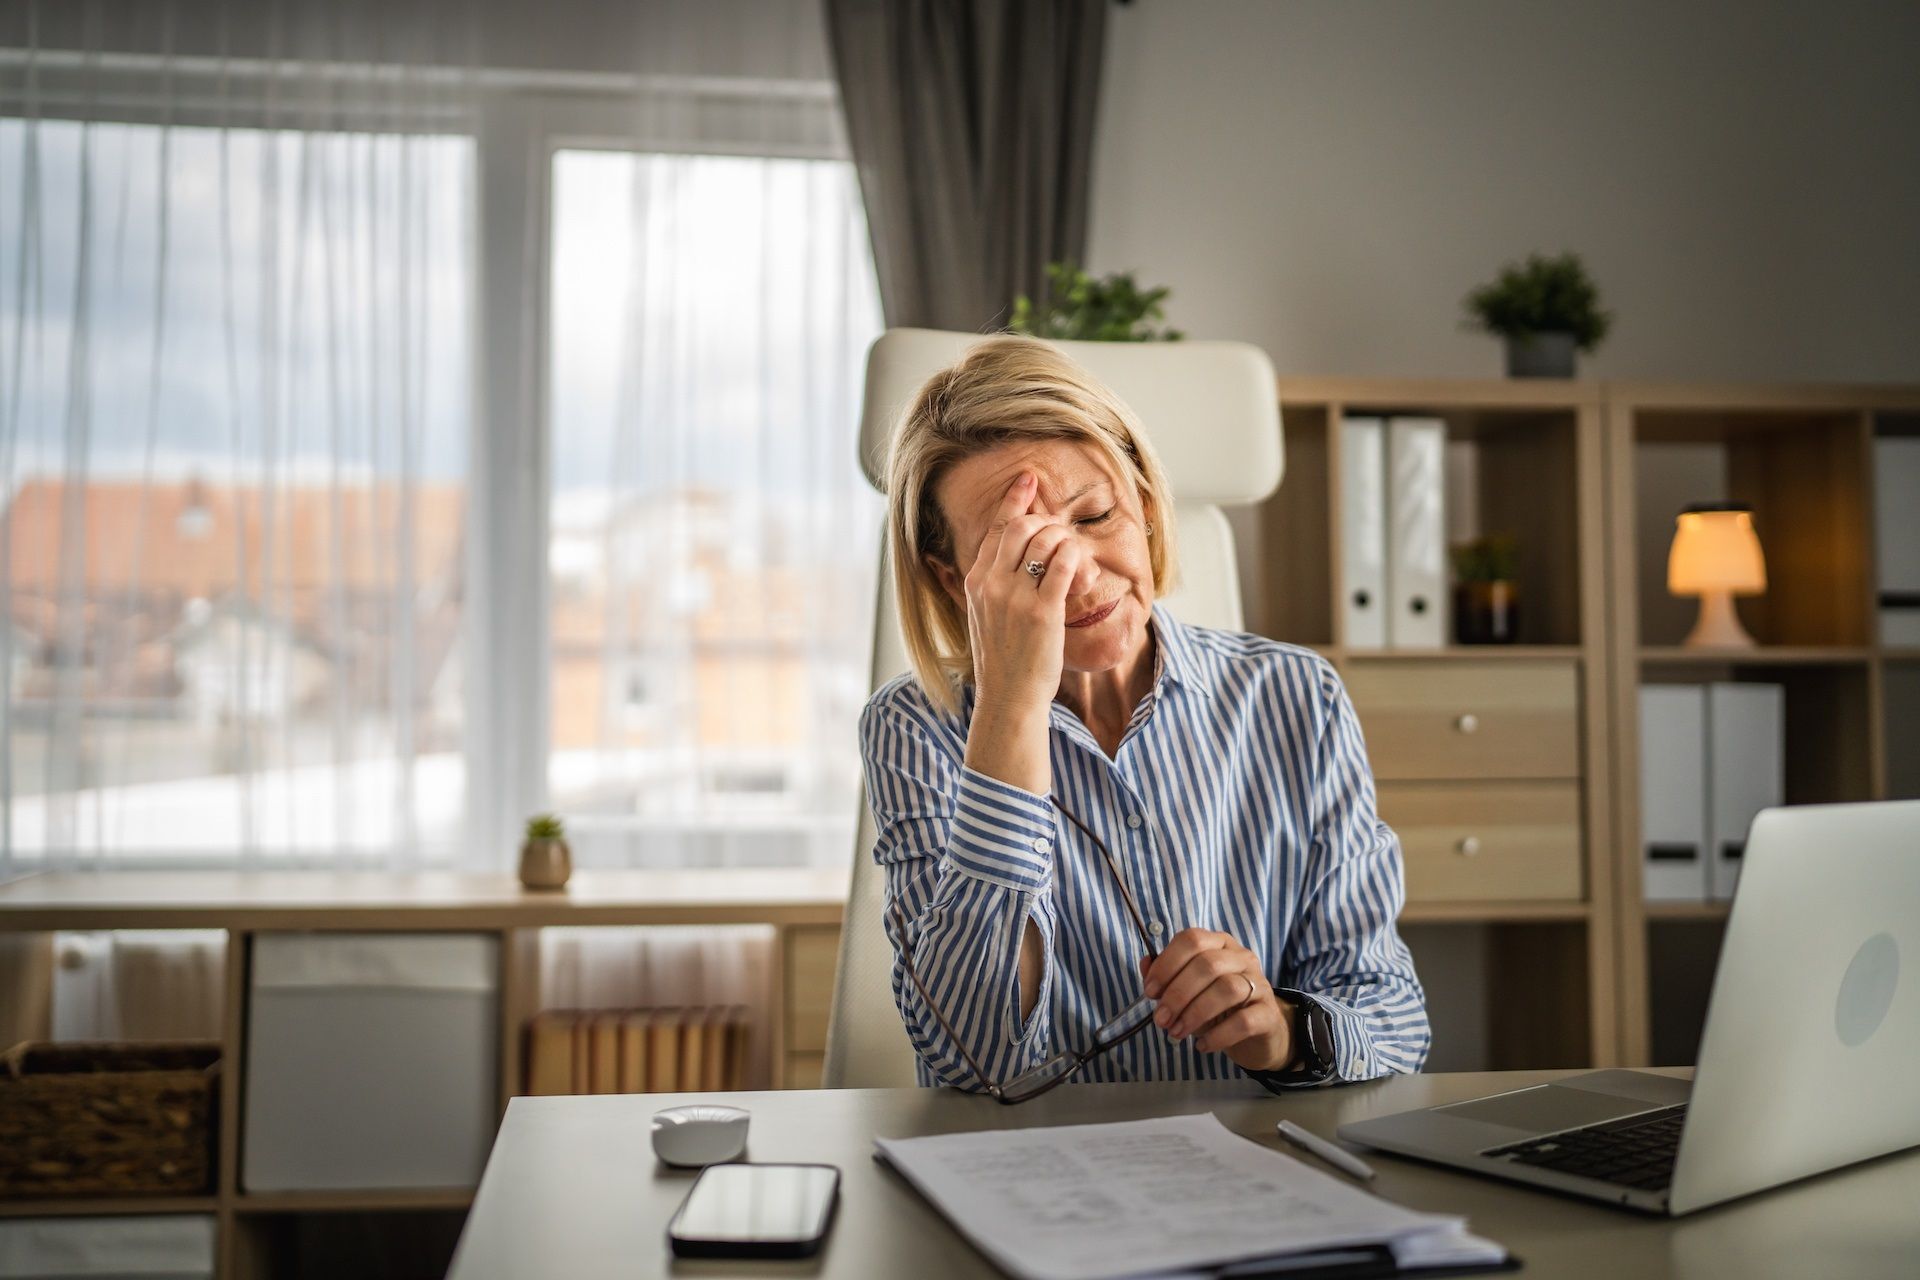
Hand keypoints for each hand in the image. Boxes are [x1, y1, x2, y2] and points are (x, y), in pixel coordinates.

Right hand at [960, 472, 1094, 791]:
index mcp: (975, 582)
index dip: (1015, 499)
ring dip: (1065, 541)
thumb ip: (993, 583)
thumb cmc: (1003, 659)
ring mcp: (1015, 597)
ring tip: (1073, 558)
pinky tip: (1080, 568)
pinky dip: (1075, 558)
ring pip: (1045, 540)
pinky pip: (1064, 564)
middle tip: (1061, 538)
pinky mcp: (1042, 611)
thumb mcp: (985, 615)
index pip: (997, 528)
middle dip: (1047, 524)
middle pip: (1022, 527)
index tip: (1029, 479)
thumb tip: (1010, 555)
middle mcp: (991, 584)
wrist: (1009, 698)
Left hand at [1139, 929, 1296, 1071]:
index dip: (1167, 964)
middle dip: (1178, 994)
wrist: (1257, 1035)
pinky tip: (1202, 1046)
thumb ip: (1166, 977)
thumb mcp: (1188, 991)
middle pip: (1208, 965)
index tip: (1150, 992)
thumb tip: (1146, 964)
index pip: (1192, 940)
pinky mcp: (1269, 1014)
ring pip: (1228, 989)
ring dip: (1195, 1013)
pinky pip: (1244, 1021)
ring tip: (1177, 1032)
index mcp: (1219, 944)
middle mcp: (1241, 957)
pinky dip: (1218, 1035)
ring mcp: (1259, 984)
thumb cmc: (1217, 1008)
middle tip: (1161, 1020)